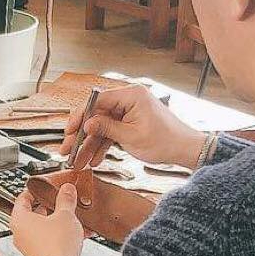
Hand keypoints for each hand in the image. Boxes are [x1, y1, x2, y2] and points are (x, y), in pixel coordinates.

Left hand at [11, 183, 84, 255]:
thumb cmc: (55, 246)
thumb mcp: (65, 215)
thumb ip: (66, 199)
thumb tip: (66, 190)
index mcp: (19, 220)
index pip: (23, 198)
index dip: (35, 190)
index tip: (44, 187)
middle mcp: (21, 234)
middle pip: (35, 213)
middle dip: (51, 206)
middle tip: (61, 199)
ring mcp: (31, 246)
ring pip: (46, 228)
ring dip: (60, 221)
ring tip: (74, 215)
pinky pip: (53, 240)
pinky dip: (64, 234)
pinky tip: (81, 231)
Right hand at [59, 85, 204, 168]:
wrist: (185, 150)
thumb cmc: (165, 141)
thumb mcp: (130, 137)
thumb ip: (106, 128)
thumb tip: (87, 124)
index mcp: (131, 95)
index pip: (96, 100)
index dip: (80, 116)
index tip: (70, 130)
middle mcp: (129, 99)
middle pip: (97, 114)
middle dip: (82, 135)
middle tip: (68, 148)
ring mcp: (130, 110)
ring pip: (102, 126)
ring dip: (90, 144)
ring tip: (79, 160)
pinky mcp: (131, 121)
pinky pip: (112, 131)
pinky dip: (103, 145)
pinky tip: (95, 159)